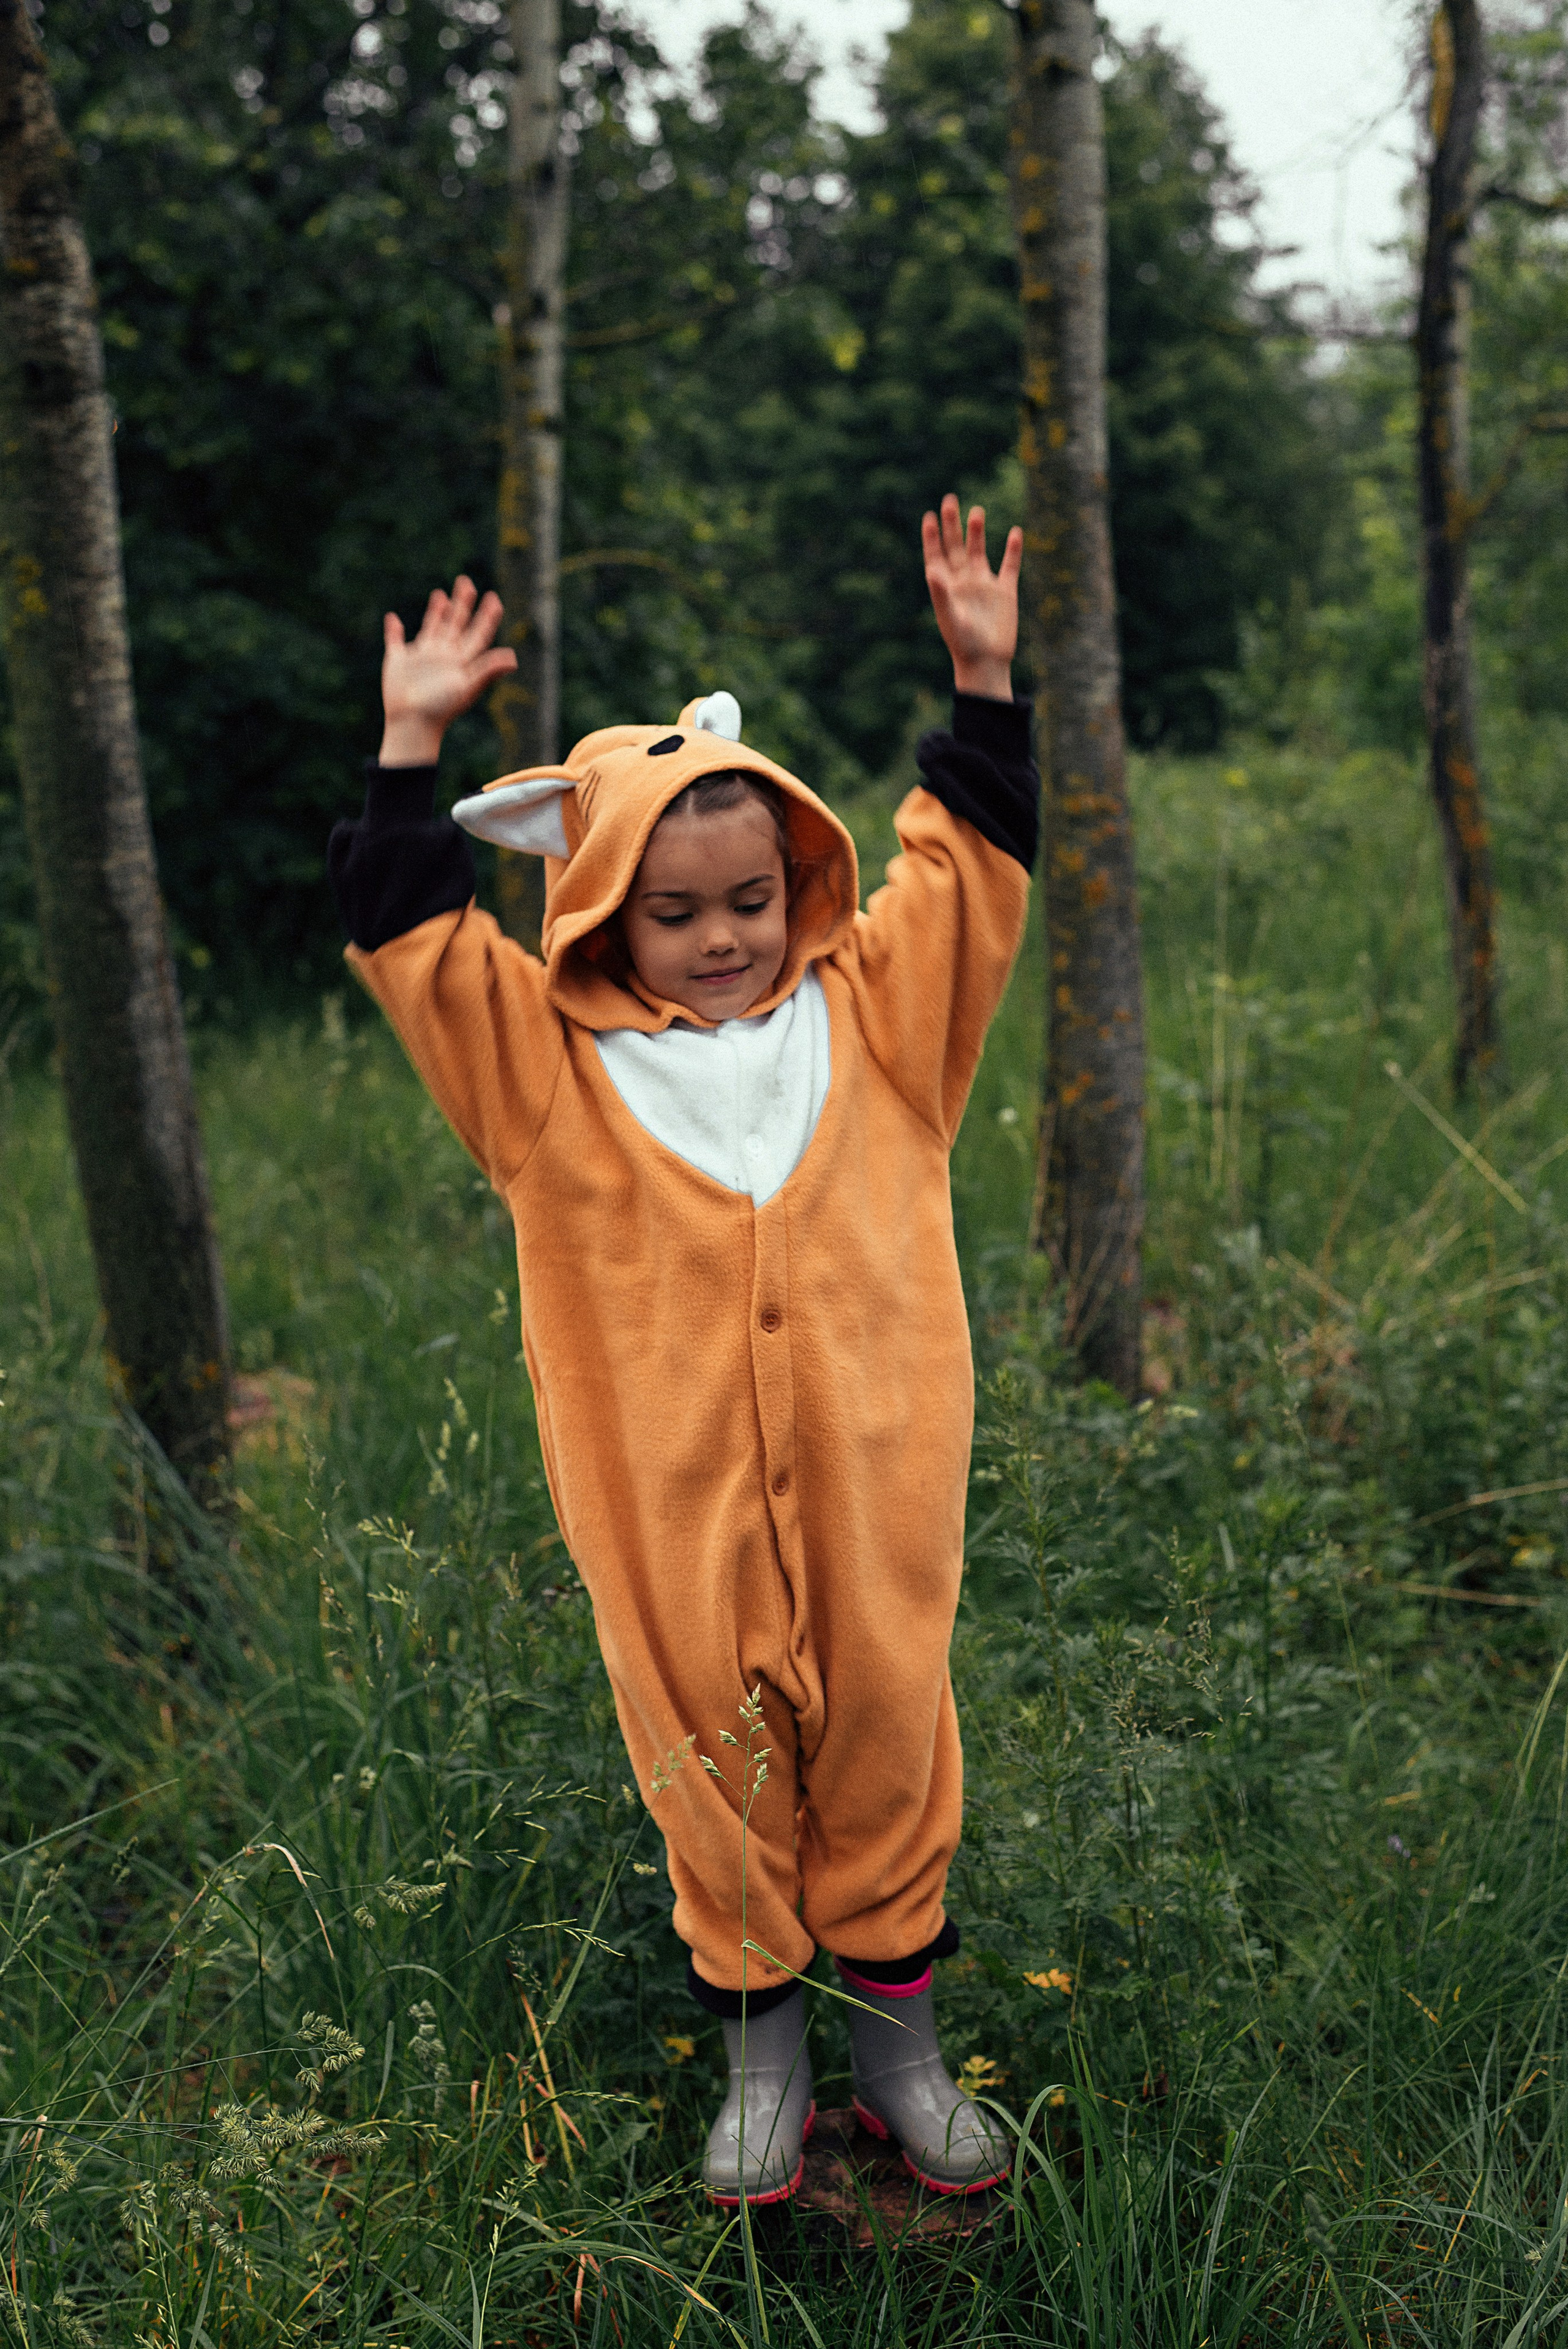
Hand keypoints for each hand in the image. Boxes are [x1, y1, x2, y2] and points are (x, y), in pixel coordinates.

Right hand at [378, 575, 517, 765]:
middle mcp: (443, 656)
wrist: (412, 724)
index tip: (494, 598)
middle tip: (467, 582)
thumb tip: (512, 658)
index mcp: (460, 660)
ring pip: (431, 627)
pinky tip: (392, 618)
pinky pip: (395, 641)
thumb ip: (487, 670)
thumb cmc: (441, 708)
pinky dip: (393, 630)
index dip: (487, 617)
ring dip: (436, 612)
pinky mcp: (399, 662)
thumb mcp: (467, 686)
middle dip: (462, 604)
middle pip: (456, 624)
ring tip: (441, 594)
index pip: (477, 633)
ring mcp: (421, 658)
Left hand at [921, 494, 1021, 701]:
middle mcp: (964, 582)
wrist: (987, 664)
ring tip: (976, 511)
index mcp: (947, 587)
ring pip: (980, 552)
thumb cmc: (964, 645)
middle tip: (950, 499)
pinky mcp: (1005, 593)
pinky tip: (1016, 532)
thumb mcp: (951, 617)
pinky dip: (1013, 550)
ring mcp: (984, 586)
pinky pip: (1010, 567)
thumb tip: (932, 570)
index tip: (929, 516)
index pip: (936, 556)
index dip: (932, 537)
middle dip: (952, 525)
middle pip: (957, 547)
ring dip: (977, 532)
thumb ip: (941, 592)